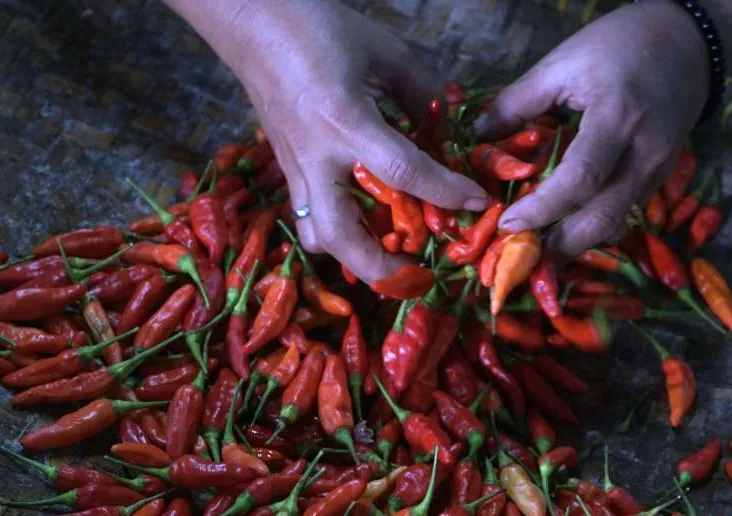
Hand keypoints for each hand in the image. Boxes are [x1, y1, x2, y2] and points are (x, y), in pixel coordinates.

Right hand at [167, 0, 488, 283]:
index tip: (478, 202)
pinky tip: (368, 222)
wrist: (252, 21)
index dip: (447, 191)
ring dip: (353, 256)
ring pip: (317, 237)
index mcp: (345, 121)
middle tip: (418, 273)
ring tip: (392, 252)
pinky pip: (310, 217)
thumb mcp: (385, 52)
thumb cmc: (320, 29)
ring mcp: (296, 169)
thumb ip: (422, 95)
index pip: (404, 172)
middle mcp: (317, 156)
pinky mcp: (287, 170)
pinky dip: (340, 231)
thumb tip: (445, 132)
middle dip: (381, 267)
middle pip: (342, 237)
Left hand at [475, 0, 708, 257]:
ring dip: (579, 242)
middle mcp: (643, 151)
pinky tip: (569, 228)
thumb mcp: (564, 62)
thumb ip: (519, 100)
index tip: (507, 223)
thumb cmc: (621, 45)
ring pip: (617, 222)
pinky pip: (626, 212)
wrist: (688, 43)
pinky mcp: (661, 176)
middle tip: (524, 255)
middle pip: (603, 217)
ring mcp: (658, 168)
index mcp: (617, 116)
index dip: (542, 208)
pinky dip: (596, 226)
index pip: (580, 178)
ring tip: (541, 250)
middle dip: (562, 245)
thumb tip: (480, 134)